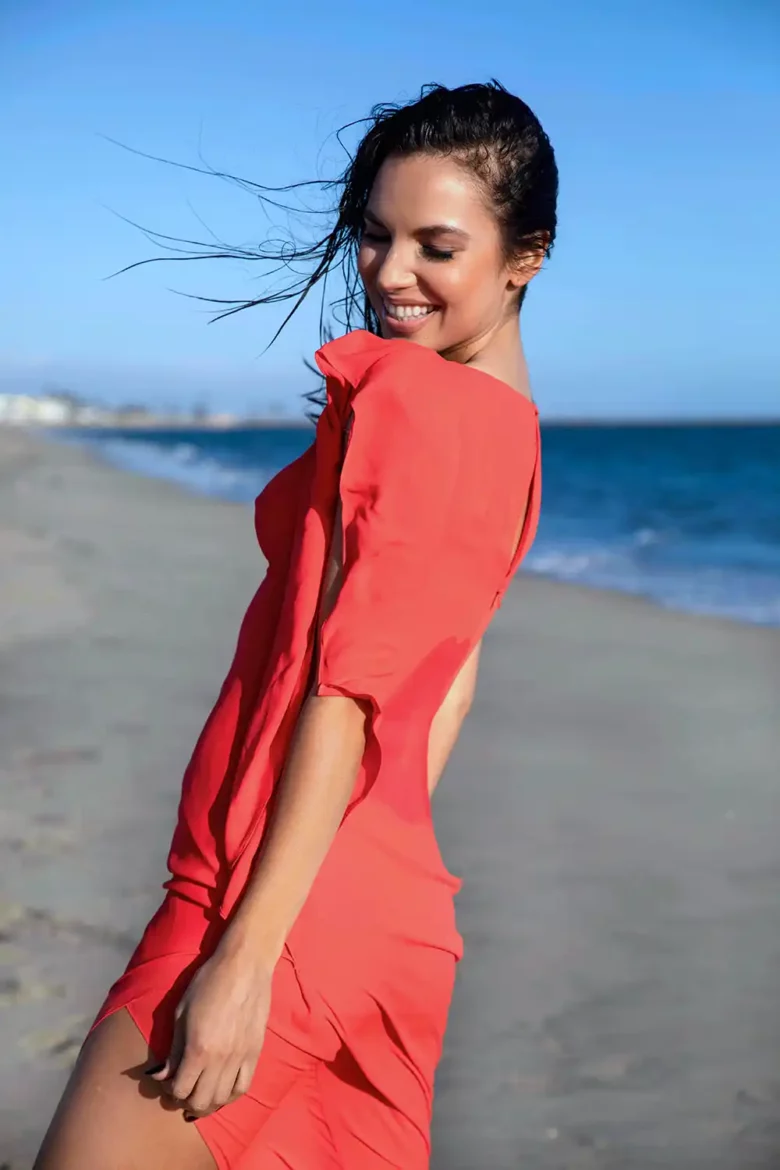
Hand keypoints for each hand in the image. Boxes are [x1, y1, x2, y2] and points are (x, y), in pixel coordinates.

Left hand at [146, 942, 272, 1117]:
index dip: (170, 1091)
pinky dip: (230, 1095)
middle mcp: (220, 1060)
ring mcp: (240, 1057)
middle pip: (201, 1101)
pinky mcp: (255, 1052)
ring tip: (201, 1093)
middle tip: (182, 1090)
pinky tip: (223, 1089)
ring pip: (223, 1098)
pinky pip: (244, 1086)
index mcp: (198, 1049)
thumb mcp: (181, 1012)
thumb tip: (160, 1075)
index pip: (180, 1090)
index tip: (168, 1081)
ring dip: (208, 1102)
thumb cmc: (208, 982)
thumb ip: (173, 1049)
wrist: (245, 965)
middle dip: (187, 1101)